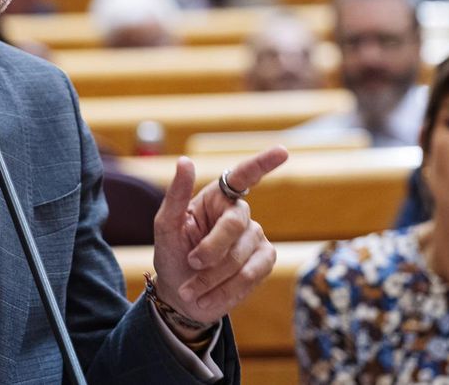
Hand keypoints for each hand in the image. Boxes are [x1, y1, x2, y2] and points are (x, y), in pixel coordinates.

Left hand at [151, 147, 288, 326]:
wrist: (181, 294)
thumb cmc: (173, 254)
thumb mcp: (166, 227)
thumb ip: (175, 195)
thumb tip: (185, 160)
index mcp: (216, 198)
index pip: (242, 176)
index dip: (262, 164)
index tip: (282, 151)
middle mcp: (239, 213)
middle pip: (234, 225)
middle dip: (209, 250)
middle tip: (190, 264)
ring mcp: (256, 236)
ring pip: (239, 257)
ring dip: (210, 278)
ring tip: (191, 289)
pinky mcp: (265, 260)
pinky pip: (250, 275)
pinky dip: (224, 290)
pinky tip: (208, 297)